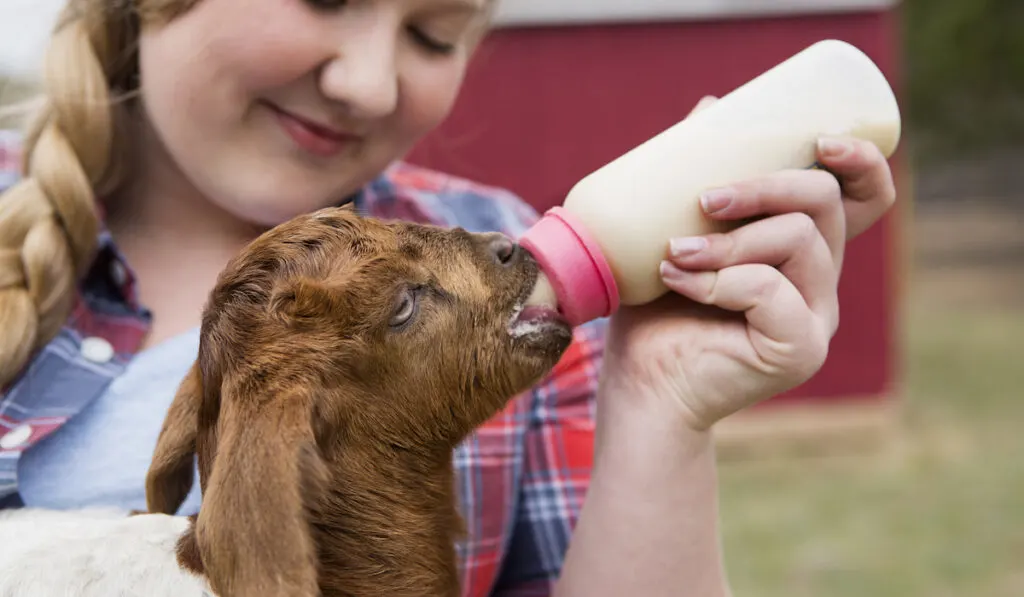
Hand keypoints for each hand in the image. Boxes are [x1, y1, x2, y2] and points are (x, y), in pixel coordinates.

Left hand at [600, 96, 897, 430]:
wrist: (640, 385)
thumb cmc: (654, 310)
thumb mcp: (675, 230)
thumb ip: (698, 178)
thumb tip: (710, 106)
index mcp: (802, 254)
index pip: (861, 201)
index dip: (859, 164)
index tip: (820, 140)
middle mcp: (820, 283)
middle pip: (825, 205)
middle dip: (764, 188)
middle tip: (706, 199)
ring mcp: (816, 318)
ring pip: (797, 240)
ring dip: (728, 240)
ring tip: (673, 255)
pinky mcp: (800, 349)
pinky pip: (770, 289)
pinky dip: (718, 279)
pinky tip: (676, 281)